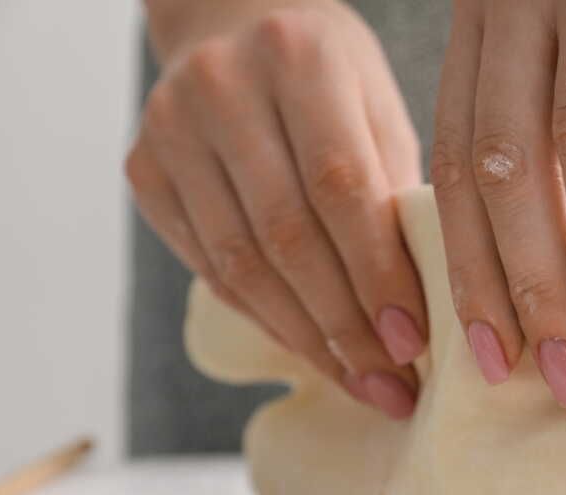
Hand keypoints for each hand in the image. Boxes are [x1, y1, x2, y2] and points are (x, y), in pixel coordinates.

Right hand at [125, 3, 425, 417]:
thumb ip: (393, 188)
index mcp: (299, 58)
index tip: (413, 342)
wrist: (232, 20)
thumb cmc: (330, 71)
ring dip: (306, 339)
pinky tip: (312, 350)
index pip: (341, 186)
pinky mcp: (143, 170)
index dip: (377, 274)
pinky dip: (266, 318)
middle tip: (393, 385)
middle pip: (286, 235)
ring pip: (240, 263)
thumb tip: (422, 306)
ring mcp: (170, 130)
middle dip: (345, 325)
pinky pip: (209, 267)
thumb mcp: (378, 105)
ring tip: (361, 384)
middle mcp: (222, 88)